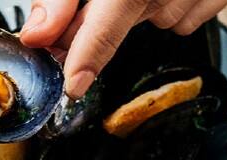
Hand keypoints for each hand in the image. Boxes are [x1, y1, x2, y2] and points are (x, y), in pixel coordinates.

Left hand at [18, 0, 226, 96]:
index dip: (87, 56)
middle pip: (125, 24)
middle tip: (91, 0)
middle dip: (102, 19)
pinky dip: (172, 4)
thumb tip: (40, 32)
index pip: (106, 26)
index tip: (75, 84)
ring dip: (143, 6)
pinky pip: (186, 18)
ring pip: (157, 20)